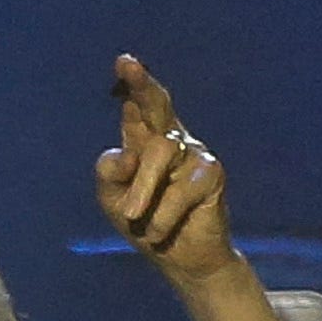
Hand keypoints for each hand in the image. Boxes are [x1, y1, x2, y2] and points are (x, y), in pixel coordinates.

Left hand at [94, 54, 234, 285]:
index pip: (137, 105)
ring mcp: (192, 152)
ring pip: (159, 153)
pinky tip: (159, 231)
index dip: (133, 82)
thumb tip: (128, 155)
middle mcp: (169, 138)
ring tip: (132, 218)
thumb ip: (110, 174)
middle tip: (127, 65)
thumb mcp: (113, 199)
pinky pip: (178, 191)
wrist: (180, 259)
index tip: (124, 61)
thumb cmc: (144, 223)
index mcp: (142, 138)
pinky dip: (161, 218)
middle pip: (157, 103)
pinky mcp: (211, 174)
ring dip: (141, 191)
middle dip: (142, 84)